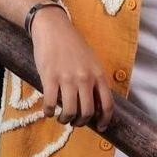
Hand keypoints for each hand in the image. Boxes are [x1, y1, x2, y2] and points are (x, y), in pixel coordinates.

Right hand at [30, 6, 113, 130]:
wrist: (53, 28)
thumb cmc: (73, 45)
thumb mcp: (91, 61)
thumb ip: (95, 80)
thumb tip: (95, 104)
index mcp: (98, 74)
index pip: (107, 104)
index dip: (105, 120)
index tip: (100, 127)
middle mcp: (85, 78)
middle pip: (88, 112)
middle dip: (81, 122)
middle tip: (75, 122)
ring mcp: (67, 78)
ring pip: (70, 112)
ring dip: (65, 120)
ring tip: (61, 117)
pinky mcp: (50, 78)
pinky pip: (51, 104)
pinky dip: (49, 112)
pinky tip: (48, 111)